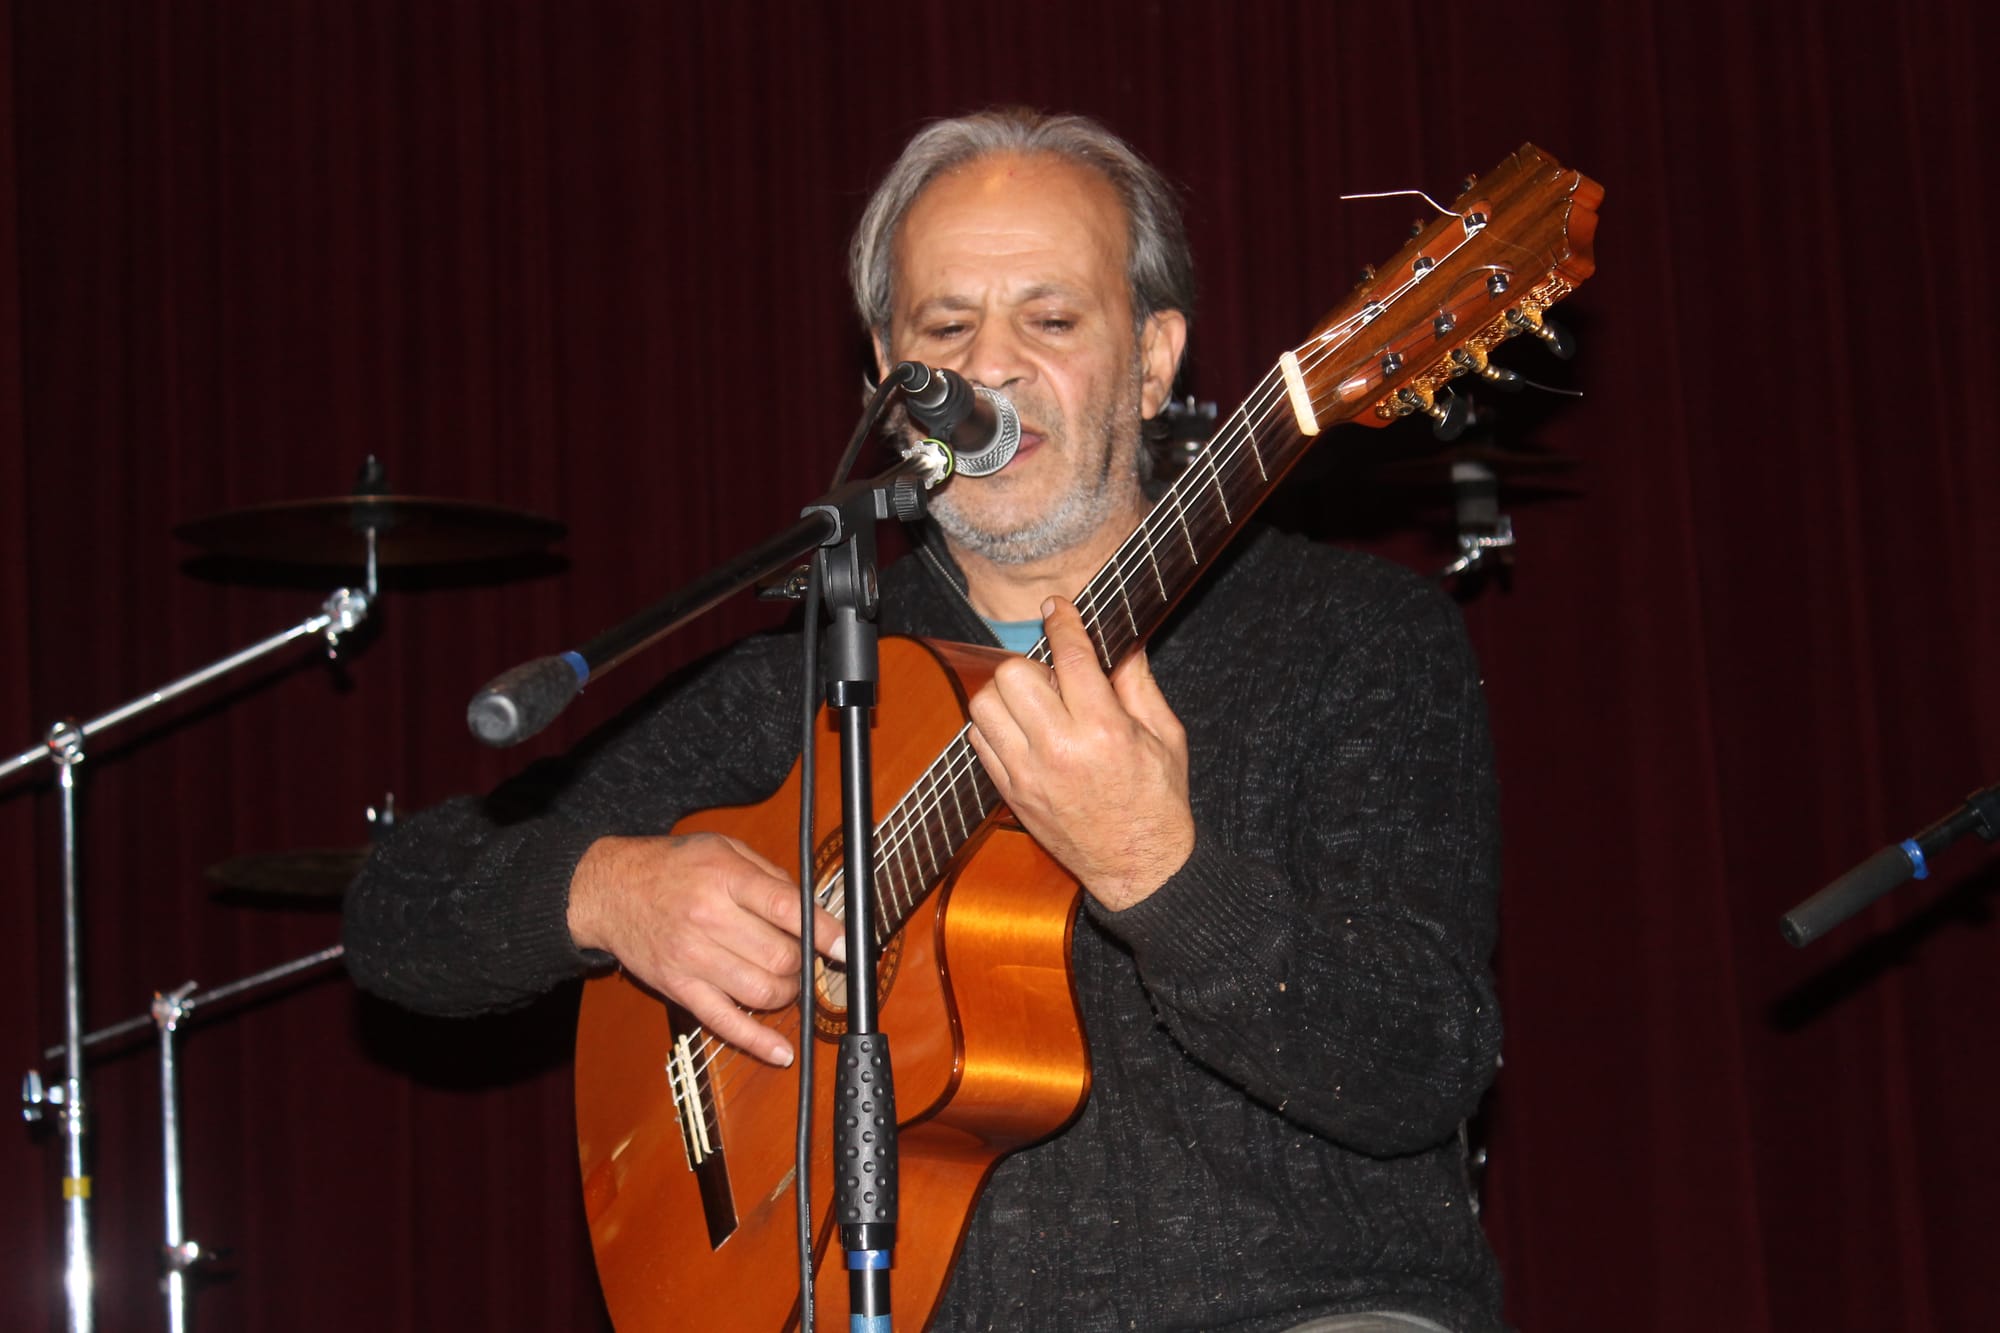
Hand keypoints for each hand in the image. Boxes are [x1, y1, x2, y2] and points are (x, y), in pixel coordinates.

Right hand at [566, 832, 845, 1065]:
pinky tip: (781, 1052)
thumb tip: (814, 910)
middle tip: (804, 956)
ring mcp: (692, 958)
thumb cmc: (673, 866)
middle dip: (804, 962)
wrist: (609, 890)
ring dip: (788, 994)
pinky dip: (757, 1042)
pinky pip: (724, 1023)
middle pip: (780, 957)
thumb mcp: (724, 848)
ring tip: (787, 981)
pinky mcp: (679, 989)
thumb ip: (771, 876)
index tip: (846, 946)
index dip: (825, 931)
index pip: (786, 909)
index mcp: (725, 878)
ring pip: (762, 993)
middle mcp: (709, 919)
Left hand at [966, 596, 1194, 910]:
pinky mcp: (1011, 792)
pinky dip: (994, 726)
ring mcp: (1028, 774)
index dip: (1061, 621)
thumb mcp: (1166, 738)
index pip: (1070, 656)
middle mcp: (1059, 750)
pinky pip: (978, 741)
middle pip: (1014, 674)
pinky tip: (1022, 730)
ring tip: (1036, 704)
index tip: (1057, 607)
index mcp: (1104, 731)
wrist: (1139, 868)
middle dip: (1033, 665)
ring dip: (1007, 694)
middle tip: (1055, 678)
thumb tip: (1123, 644)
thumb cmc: (1157, 805)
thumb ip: (1139, 685)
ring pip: (985, 704)